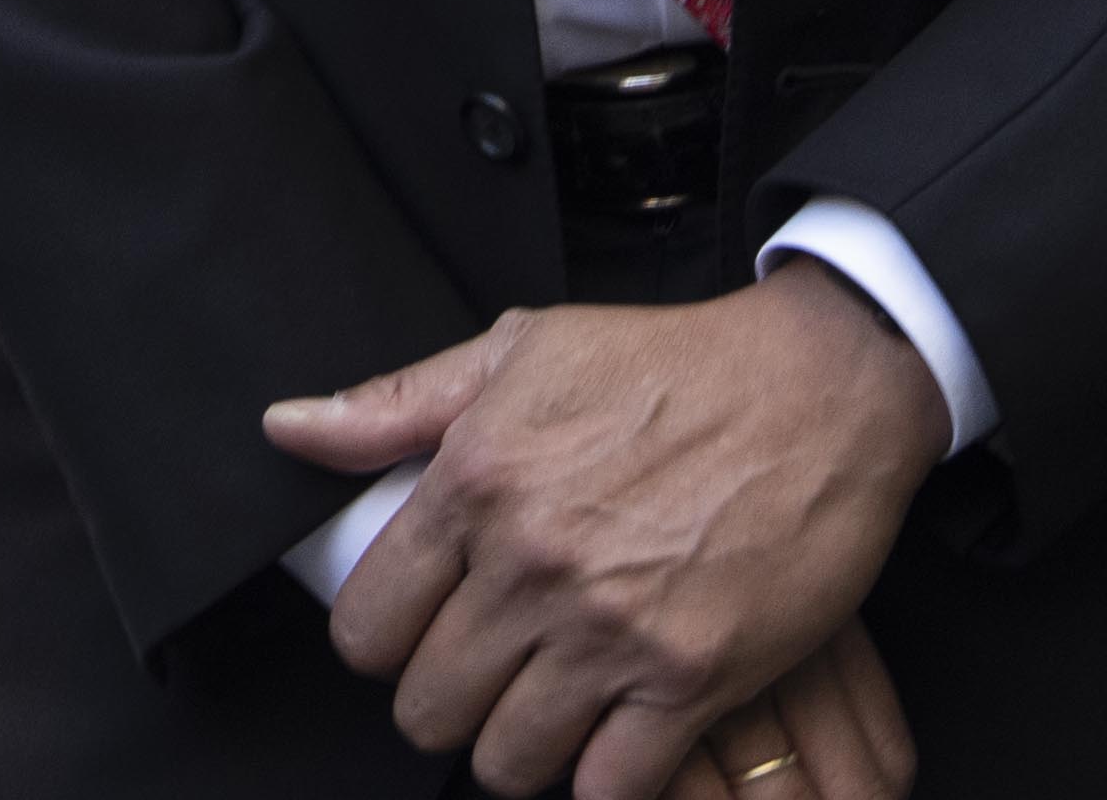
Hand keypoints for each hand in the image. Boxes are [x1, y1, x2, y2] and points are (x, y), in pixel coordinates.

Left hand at [261, 269, 941, 798]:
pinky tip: (614, 740)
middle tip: (484, 681)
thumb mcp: (519, 350)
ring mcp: (610, 627)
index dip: (382, 647)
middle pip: (429, 708)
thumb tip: (289, 429)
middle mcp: (531, 563)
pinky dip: (604, 779)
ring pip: (508, 759)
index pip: (367, 627)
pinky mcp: (691, 676)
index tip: (416, 638)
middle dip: (447, 705)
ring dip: (519, 750)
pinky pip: (610, 785)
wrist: (817, 387)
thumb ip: (393, 404)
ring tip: (544, 714)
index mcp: (474, 483)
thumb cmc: (670, 364)